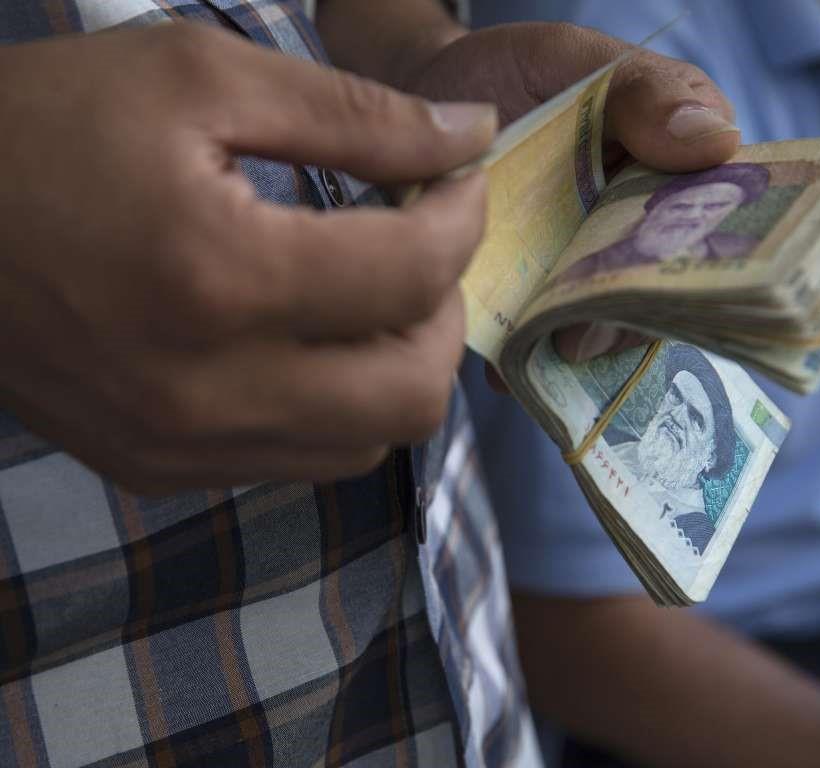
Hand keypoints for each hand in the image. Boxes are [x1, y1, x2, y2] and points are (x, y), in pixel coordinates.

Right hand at [0, 24, 495, 492]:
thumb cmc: (49, 126)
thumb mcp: (201, 78)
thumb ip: (356, 114)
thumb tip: (471, 137)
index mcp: (218, 276)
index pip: (410, 274)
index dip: (462, 219)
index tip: (456, 178)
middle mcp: (206, 388)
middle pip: (414, 390)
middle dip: (445, 309)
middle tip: (422, 244)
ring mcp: (182, 445)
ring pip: (370, 442)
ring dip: (399, 364)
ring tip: (371, 292)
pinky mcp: (160, 468)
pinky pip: (303, 460)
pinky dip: (339, 404)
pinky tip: (311, 339)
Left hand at [398, 23, 739, 365]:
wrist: (426, 102)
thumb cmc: (513, 73)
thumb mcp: (573, 60)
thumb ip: (644, 90)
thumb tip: (720, 140)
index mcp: (674, 178)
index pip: (713, 230)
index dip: (702, 264)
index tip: (665, 283)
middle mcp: (638, 236)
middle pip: (659, 296)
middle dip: (624, 322)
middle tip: (582, 337)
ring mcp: (585, 275)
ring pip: (604, 330)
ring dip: (575, 348)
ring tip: (535, 354)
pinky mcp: (532, 302)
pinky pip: (542, 345)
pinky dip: (526, 361)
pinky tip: (503, 368)